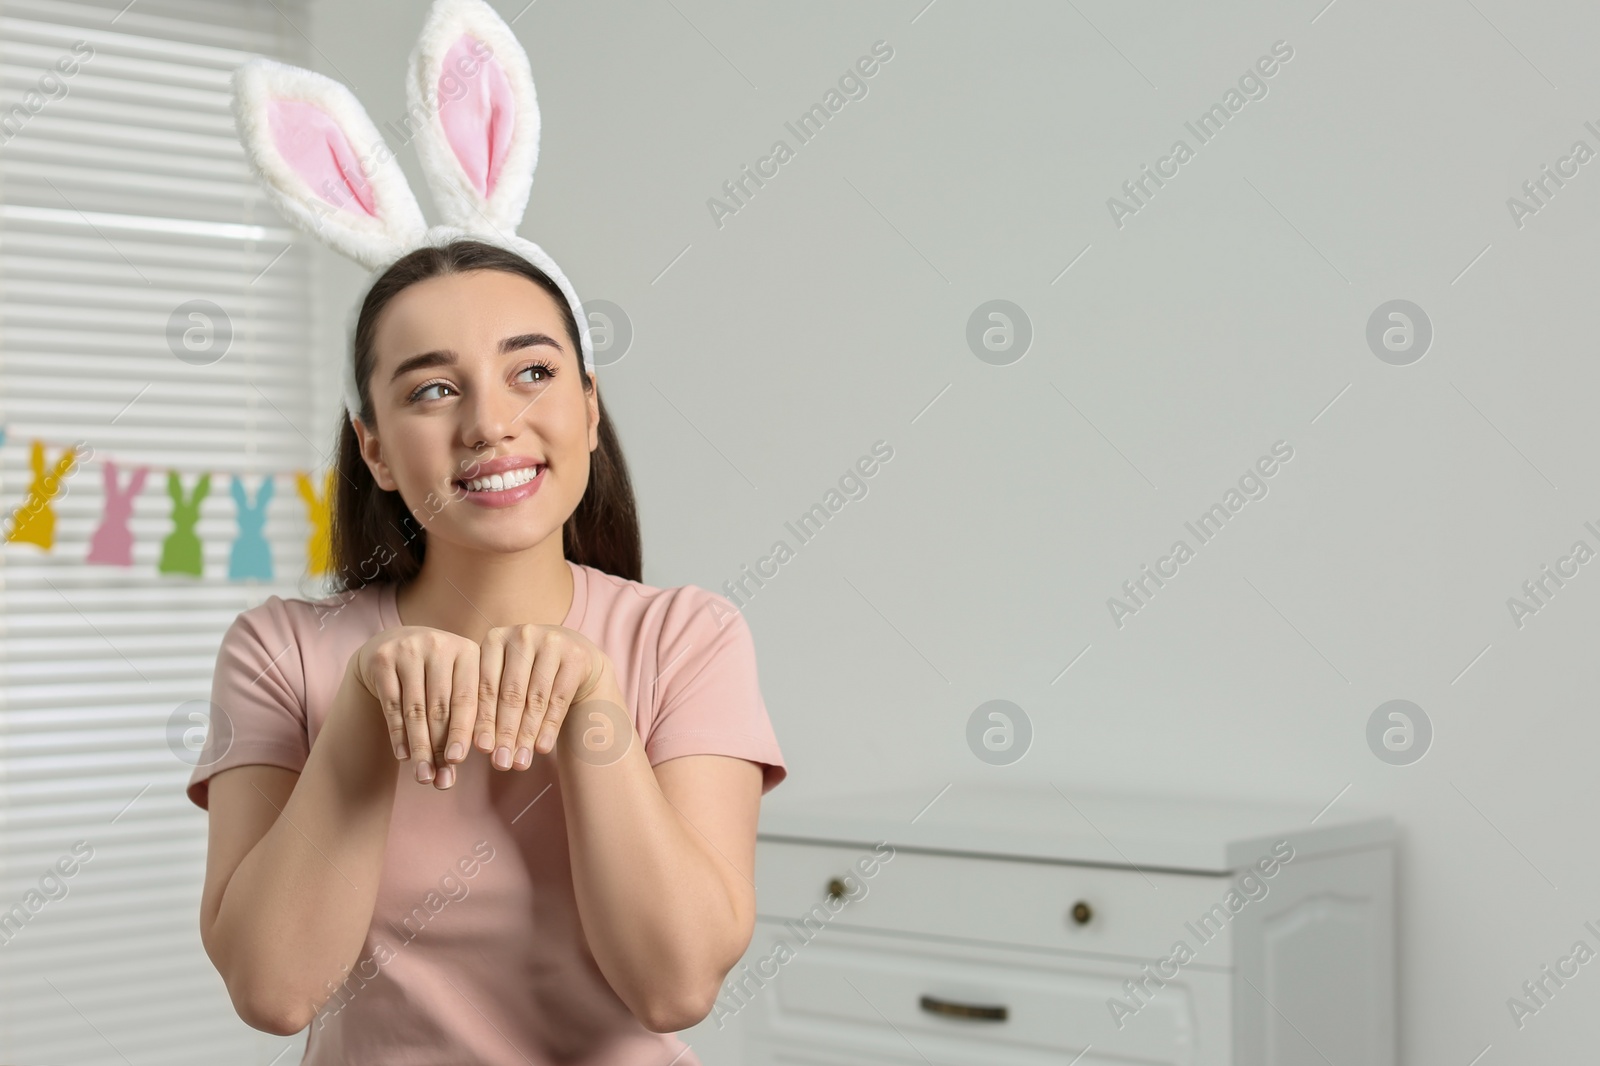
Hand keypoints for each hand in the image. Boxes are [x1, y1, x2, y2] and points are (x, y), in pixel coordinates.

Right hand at [352, 625, 477, 788]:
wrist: (393, 646)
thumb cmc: (435, 676)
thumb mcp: (454, 685)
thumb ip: (462, 721)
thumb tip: (453, 770)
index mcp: (468, 651)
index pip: (468, 699)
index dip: (464, 732)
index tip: (458, 762)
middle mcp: (439, 645)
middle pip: (440, 707)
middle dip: (439, 748)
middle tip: (440, 781)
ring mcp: (409, 649)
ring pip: (415, 710)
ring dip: (419, 748)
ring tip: (422, 777)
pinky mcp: (382, 659)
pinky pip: (391, 705)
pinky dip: (398, 734)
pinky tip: (403, 756)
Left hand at [468, 624, 612, 771]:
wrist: (575, 658)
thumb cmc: (529, 675)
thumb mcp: (506, 679)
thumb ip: (490, 705)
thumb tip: (479, 748)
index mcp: (494, 639)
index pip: (484, 687)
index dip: (481, 721)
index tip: (479, 752)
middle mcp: (522, 635)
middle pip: (510, 693)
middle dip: (504, 732)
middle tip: (500, 763)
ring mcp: (551, 642)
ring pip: (535, 698)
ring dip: (527, 735)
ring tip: (520, 762)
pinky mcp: (575, 655)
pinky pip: (559, 698)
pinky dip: (549, 727)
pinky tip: (542, 749)